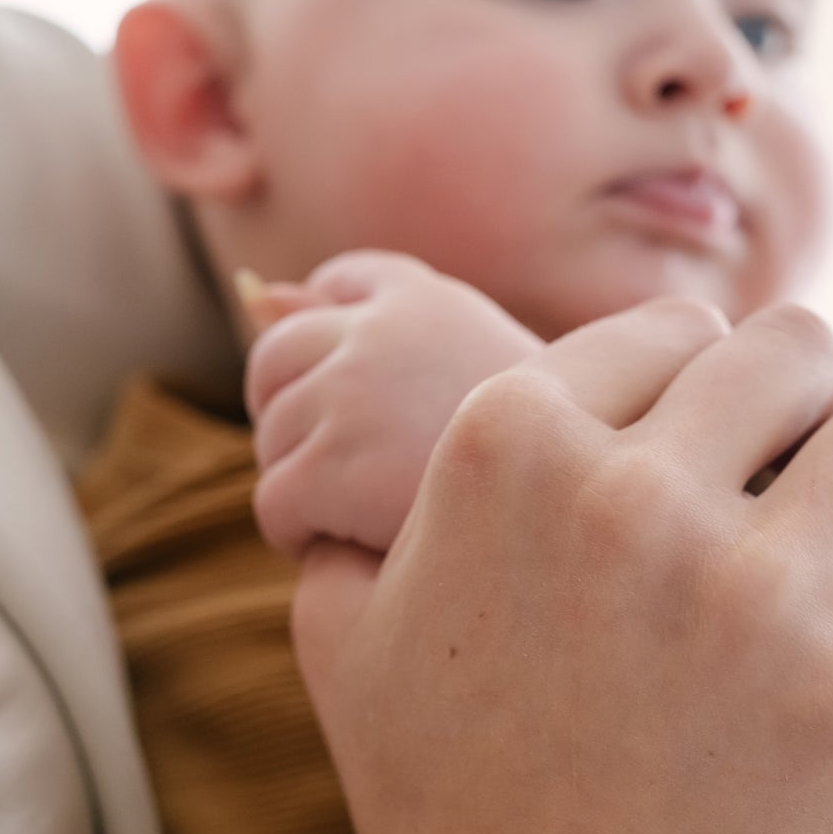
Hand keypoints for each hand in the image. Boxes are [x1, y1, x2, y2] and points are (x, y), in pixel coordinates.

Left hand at [245, 251, 539, 554]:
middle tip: (359, 476)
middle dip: (297, 417)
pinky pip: (273, 502)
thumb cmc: (535, 462)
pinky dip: (295, 534)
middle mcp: (384, 330)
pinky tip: (348, 549)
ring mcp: (356, 393)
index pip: (341, 284)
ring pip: (270, 436)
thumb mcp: (465, 368)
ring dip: (300, 482)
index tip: (382, 407)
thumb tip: (250, 291)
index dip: (341, 348)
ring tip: (367, 515)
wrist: (581, 529)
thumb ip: (363, 322)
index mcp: (428, 298)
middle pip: (275, 359)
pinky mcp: (336, 467)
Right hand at [291, 299, 832, 833]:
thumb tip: (354, 465)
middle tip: (810, 486)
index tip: (722, 458)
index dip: (709, 390)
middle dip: (815, 406)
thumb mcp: (343, 648)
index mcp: (506, 454)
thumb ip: (357, 521)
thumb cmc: (438, 828)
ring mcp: (759, 605)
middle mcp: (630, 503)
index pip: (676, 332)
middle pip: (802, 347)